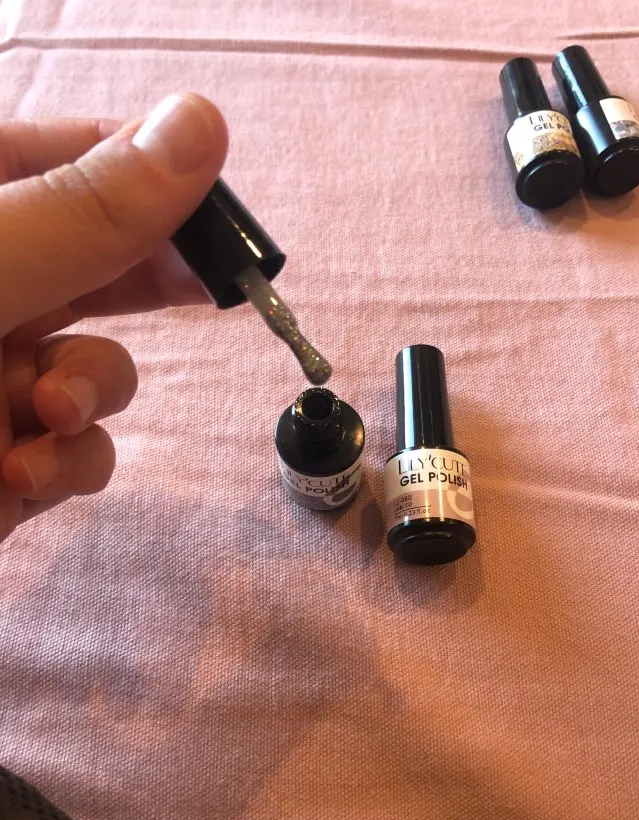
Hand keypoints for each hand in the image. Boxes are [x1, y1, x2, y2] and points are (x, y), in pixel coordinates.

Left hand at [0, 95, 227, 541]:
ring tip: (46, 421)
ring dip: (90, 398)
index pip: (57, 159)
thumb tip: (201, 124)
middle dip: (138, 291)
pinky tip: (21, 475)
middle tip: (207, 292)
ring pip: (97, 370)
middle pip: (92, 266)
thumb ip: (81, 213)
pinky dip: (67, 462)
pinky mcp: (1, 462)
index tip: (216, 215)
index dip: (145, 180)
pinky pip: (77, 449)